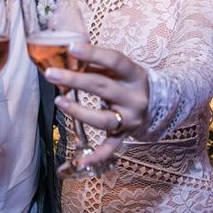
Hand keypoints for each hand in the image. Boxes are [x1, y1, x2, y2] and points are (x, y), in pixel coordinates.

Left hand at [45, 43, 148, 166]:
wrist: (161, 105)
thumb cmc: (132, 82)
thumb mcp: (122, 70)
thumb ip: (99, 64)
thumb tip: (71, 58)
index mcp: (135, 75)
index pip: (115, 61)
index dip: (93, 54)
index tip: (72, 48)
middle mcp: (135, 98)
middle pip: (103, 87)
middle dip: (75, 79)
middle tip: (51, 73)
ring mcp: (130, 119)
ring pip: (103, 118)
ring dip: (78, 111)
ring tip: (58, 100)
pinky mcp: (125, 136)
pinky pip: (110, 148)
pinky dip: (95, 157)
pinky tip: (80, 163)